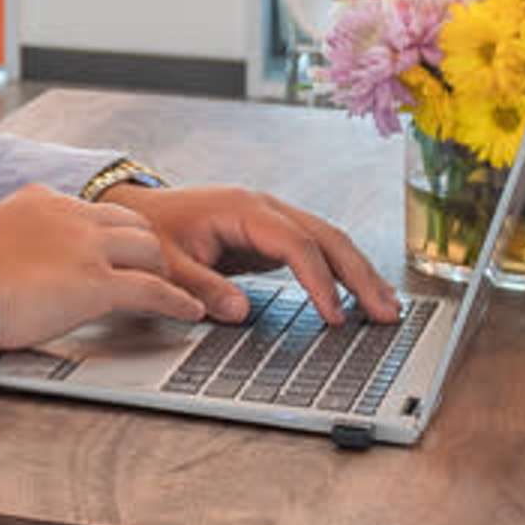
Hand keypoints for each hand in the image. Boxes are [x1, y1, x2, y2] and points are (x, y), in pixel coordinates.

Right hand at [0, 183, 215, 350]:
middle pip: (132, 222)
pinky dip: (176, 302)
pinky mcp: (98, 283)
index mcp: (42, 199)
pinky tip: (188, 312)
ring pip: (150, 249)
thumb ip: (23, 237)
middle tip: (155, 269)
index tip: (119, 249)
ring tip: (176, 290)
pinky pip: (153, 290)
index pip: (94, 209)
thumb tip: (28, 258)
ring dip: (165, 271)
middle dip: (146, 247)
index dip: (113, 233)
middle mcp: (70, 214)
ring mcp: (87, 247)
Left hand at [98, 183, 400, 329]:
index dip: (319, 281)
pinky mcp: (272, 236)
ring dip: (359, 273)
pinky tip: (360, 297)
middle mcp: (265, 209)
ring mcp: (272, 220)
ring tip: (388, 307)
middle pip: (326, 237)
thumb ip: (199, 287)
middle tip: (388, 312)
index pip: (296, 244)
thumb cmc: (150, 233)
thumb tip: (240, 312)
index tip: (335, 316)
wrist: (136, 213)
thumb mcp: (166, 262)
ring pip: (329, 242)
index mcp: (242, 208)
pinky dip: (341, 273)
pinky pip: (316, 252)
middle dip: (359, 274)